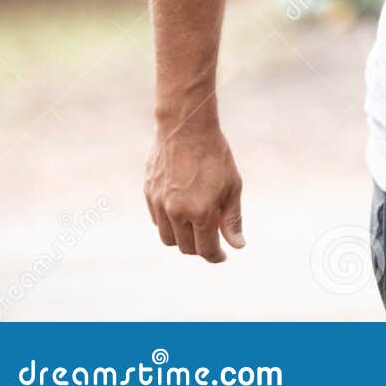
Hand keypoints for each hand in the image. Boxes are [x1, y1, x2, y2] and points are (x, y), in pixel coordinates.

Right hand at [144, 121, 245, 262]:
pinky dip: (170, 223)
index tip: (222, 255)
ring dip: (183, 238)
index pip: (206, 249)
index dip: (216, 256)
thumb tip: (237, 245)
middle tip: (212, 239)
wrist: (186, 128)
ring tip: (196, 226)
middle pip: (186, 247)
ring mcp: (159, 204)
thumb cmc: (215, 156)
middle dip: (200, 248)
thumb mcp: (232, 187)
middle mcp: (176, 212)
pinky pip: (157, 221)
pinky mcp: (148, 195)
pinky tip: (182, 211)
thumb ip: (232, 219)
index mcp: (201, 212)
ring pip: (168, 238)